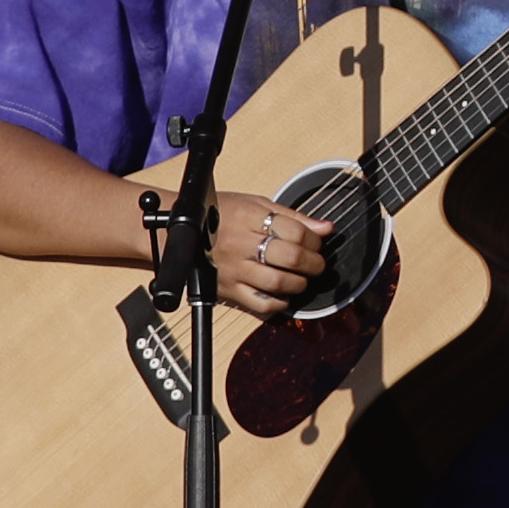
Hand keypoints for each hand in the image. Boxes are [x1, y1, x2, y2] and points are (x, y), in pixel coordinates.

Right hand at [209, 191, 333, 316]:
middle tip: (316, 263)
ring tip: (302, 278)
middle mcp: (240, 243)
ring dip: (299, 283)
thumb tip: (325, 228)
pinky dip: (279, 302)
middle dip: (313, 263)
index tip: (317, 242)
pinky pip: (260, 304)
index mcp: (248, 217)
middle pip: (290, 257)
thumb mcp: (256, 204)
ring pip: (278, 282)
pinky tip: (283, 293)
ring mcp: (233, 269)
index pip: (295, 231)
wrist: (183, 232)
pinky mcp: (228, 290)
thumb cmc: (220, 214)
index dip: (314, 239)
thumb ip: (293, 217)